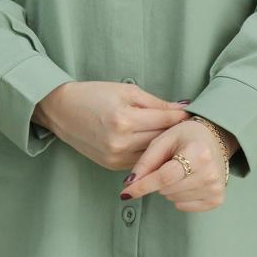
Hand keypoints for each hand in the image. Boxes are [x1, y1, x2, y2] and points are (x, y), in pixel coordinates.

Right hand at [34, 81, 192, 169]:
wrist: (61, 111)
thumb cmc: (93, 95)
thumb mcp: (125, 91)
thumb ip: (156, 103)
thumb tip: (183, 108)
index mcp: (124, 119)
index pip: (164, 120)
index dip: (181, 116)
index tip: (195, 113)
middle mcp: (120, 142)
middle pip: (161, 140)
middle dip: (176, 132)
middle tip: (191, 126)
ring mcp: (115, 157)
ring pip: (152, 154)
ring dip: (165, 146)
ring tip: (177, 137)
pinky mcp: (111, 165)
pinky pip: (139, 161)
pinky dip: (149, 154)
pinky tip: (157, 147)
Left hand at [119, 118, 239, 212]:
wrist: (215, 138)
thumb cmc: (186, 137)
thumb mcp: (163, 140)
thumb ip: (146, 161)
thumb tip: (129, 184)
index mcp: (198, 153)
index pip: (165, 176)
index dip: (143, 185)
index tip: (125, 193)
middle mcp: (210, 173)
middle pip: (167, 189)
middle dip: (158, 180)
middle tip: (168, 164)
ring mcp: (215, 187)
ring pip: (173, 199)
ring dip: (168, 188)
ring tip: (179, 170)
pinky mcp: (217, 198)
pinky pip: (184, 207)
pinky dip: (179, 197)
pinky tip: (187, 181)